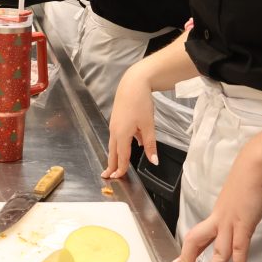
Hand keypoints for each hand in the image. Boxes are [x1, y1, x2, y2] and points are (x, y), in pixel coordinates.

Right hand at [101, 59, 156, 178]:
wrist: (133, 83)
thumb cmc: (141, 103)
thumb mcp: (149, 126)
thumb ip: (150, 145)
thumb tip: (154, 161)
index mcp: (122, 134)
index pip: (122, 156)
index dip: (121, 168)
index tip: (118, 178)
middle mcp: (115, 130)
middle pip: (113, 152)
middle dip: (111, 165)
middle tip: (107, 176)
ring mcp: (114, 124)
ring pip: (114, 144)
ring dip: (115, 155)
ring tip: (114, 165)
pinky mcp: (116, 119)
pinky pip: (117, 135)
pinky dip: (120, 143)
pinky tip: (131, 143)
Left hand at [171, 147, 261, 261]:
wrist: (254, 167)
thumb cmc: (247, 180)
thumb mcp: (235, 198)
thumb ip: (233, 211)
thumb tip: (236, 217)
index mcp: (216, 214)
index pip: (196, 236)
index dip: (186, 251)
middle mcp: (219, 219)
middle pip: (196, 242)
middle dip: (186, 261)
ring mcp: (230, 222)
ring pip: (216, 251)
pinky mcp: (244, 223)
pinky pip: (238, 248)